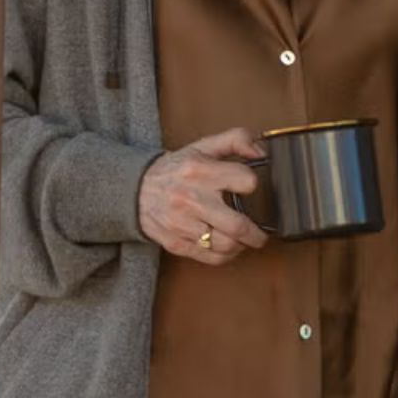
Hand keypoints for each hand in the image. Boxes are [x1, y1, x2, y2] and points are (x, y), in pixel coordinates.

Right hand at [137, 127, 269, 264]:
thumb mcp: (203, 146)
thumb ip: (236, 140)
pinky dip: (227, 256)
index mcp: (201, 171)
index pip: (244, 180)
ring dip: (242, 246)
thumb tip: (261, 151)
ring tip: (245, 240)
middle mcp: (192, 199)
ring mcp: (183, 224)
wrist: (136, 189)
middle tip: (262, 233)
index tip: (251, 188)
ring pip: (226, 245)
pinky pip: (211, 258)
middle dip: (256, 233)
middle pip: (237, 225)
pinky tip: (229, 248)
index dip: (252, 184)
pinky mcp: (177, 243)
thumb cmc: (176, 169)